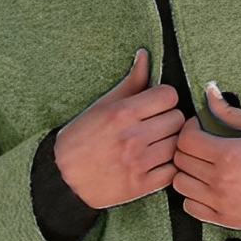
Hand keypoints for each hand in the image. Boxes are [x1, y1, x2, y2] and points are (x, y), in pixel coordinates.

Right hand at [55, 49, 185, 208]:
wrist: (63, 177)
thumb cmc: (81, 137)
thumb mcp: (102, 106)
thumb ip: (130, 82)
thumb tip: (145, 55)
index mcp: (122, 113)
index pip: (169, 96)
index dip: (165, 99)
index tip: (157, 105)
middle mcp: (132, 137)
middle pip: (177, 119)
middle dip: (169, 120)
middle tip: (158, 125)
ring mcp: (137, 163)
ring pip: (178, 145)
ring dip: (171, 143)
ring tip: (158, 144)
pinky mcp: (140, 185)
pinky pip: (173, 171)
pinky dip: (169, 167)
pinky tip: (157, 162)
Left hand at [173, 84, 240, 228]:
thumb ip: (231, 111)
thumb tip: (210, 91)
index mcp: (229, 154)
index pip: (186, 140)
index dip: (189, 130)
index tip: (199, 129)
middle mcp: (220, 179)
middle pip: (180, 160)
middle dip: (187, 149)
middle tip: (201, 147)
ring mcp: (219, 201)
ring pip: (180, 184)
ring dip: (187, 173)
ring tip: (202, 168)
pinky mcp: (221, 218)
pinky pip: (189, 206)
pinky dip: (193, 196)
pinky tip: (206, 188)